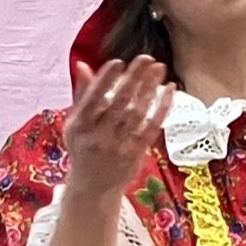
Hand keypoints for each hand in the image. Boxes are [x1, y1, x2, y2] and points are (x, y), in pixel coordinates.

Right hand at [61, 57, 174, 203]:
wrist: (93, 188)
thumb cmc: (84, 149)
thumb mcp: (75, 124)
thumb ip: (81, 94)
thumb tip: (83, 64)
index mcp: (80, 126)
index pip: (93, 99)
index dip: (105, 80)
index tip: (118, 62)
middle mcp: (99, 136)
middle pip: (118, 103)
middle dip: (133, 79)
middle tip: (146, 58)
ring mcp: (119, 146)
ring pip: (137, 113)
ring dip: (149, 89)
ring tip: (158, 68)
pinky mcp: (136, 152)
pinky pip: (152, 127)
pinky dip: (162, 107)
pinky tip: (170, 90)